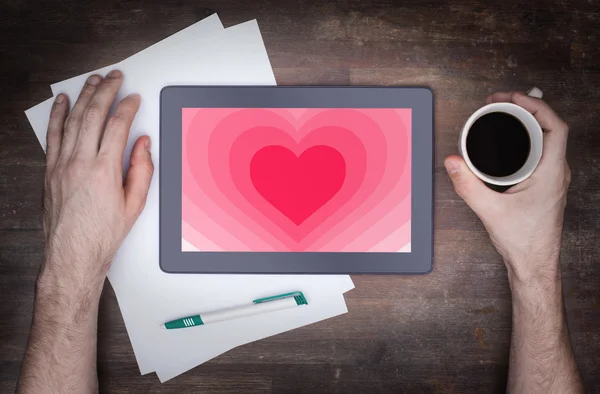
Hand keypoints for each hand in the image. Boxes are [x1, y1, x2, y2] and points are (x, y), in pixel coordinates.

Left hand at [41, 70, 153, 293]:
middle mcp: (80, 163)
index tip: (134, 98)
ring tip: (93, 81)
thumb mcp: (135, 205)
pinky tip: (62, 102)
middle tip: (115, 78)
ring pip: (72, 120)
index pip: (117, 127)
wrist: (73, 254)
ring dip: (84, 97)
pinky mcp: (50, 170)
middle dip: (106, 92)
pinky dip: (58, 115)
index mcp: (105, 171)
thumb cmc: (102, 234)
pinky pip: (53, 135)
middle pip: (93, 116)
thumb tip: (143, 145)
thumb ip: (142, 170)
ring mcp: (62, 165)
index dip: (128, 108)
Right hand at [444, 92, 570, 282]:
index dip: (536, 106)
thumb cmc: (523, 241)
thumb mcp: (489, 211)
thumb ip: (468, 185)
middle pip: (549, 127)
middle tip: (500, 102)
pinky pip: (539, 151)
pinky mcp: (544, 184)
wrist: (534, 263)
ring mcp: (552, 178)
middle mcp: (556, 172)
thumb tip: (452, 162)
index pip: (555, 126)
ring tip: (502, 115)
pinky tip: (507, 142)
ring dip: (526, 123)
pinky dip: (524, 139)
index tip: (513, 98)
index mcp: (550, 173)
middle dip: (525, 108)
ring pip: (546, 139)